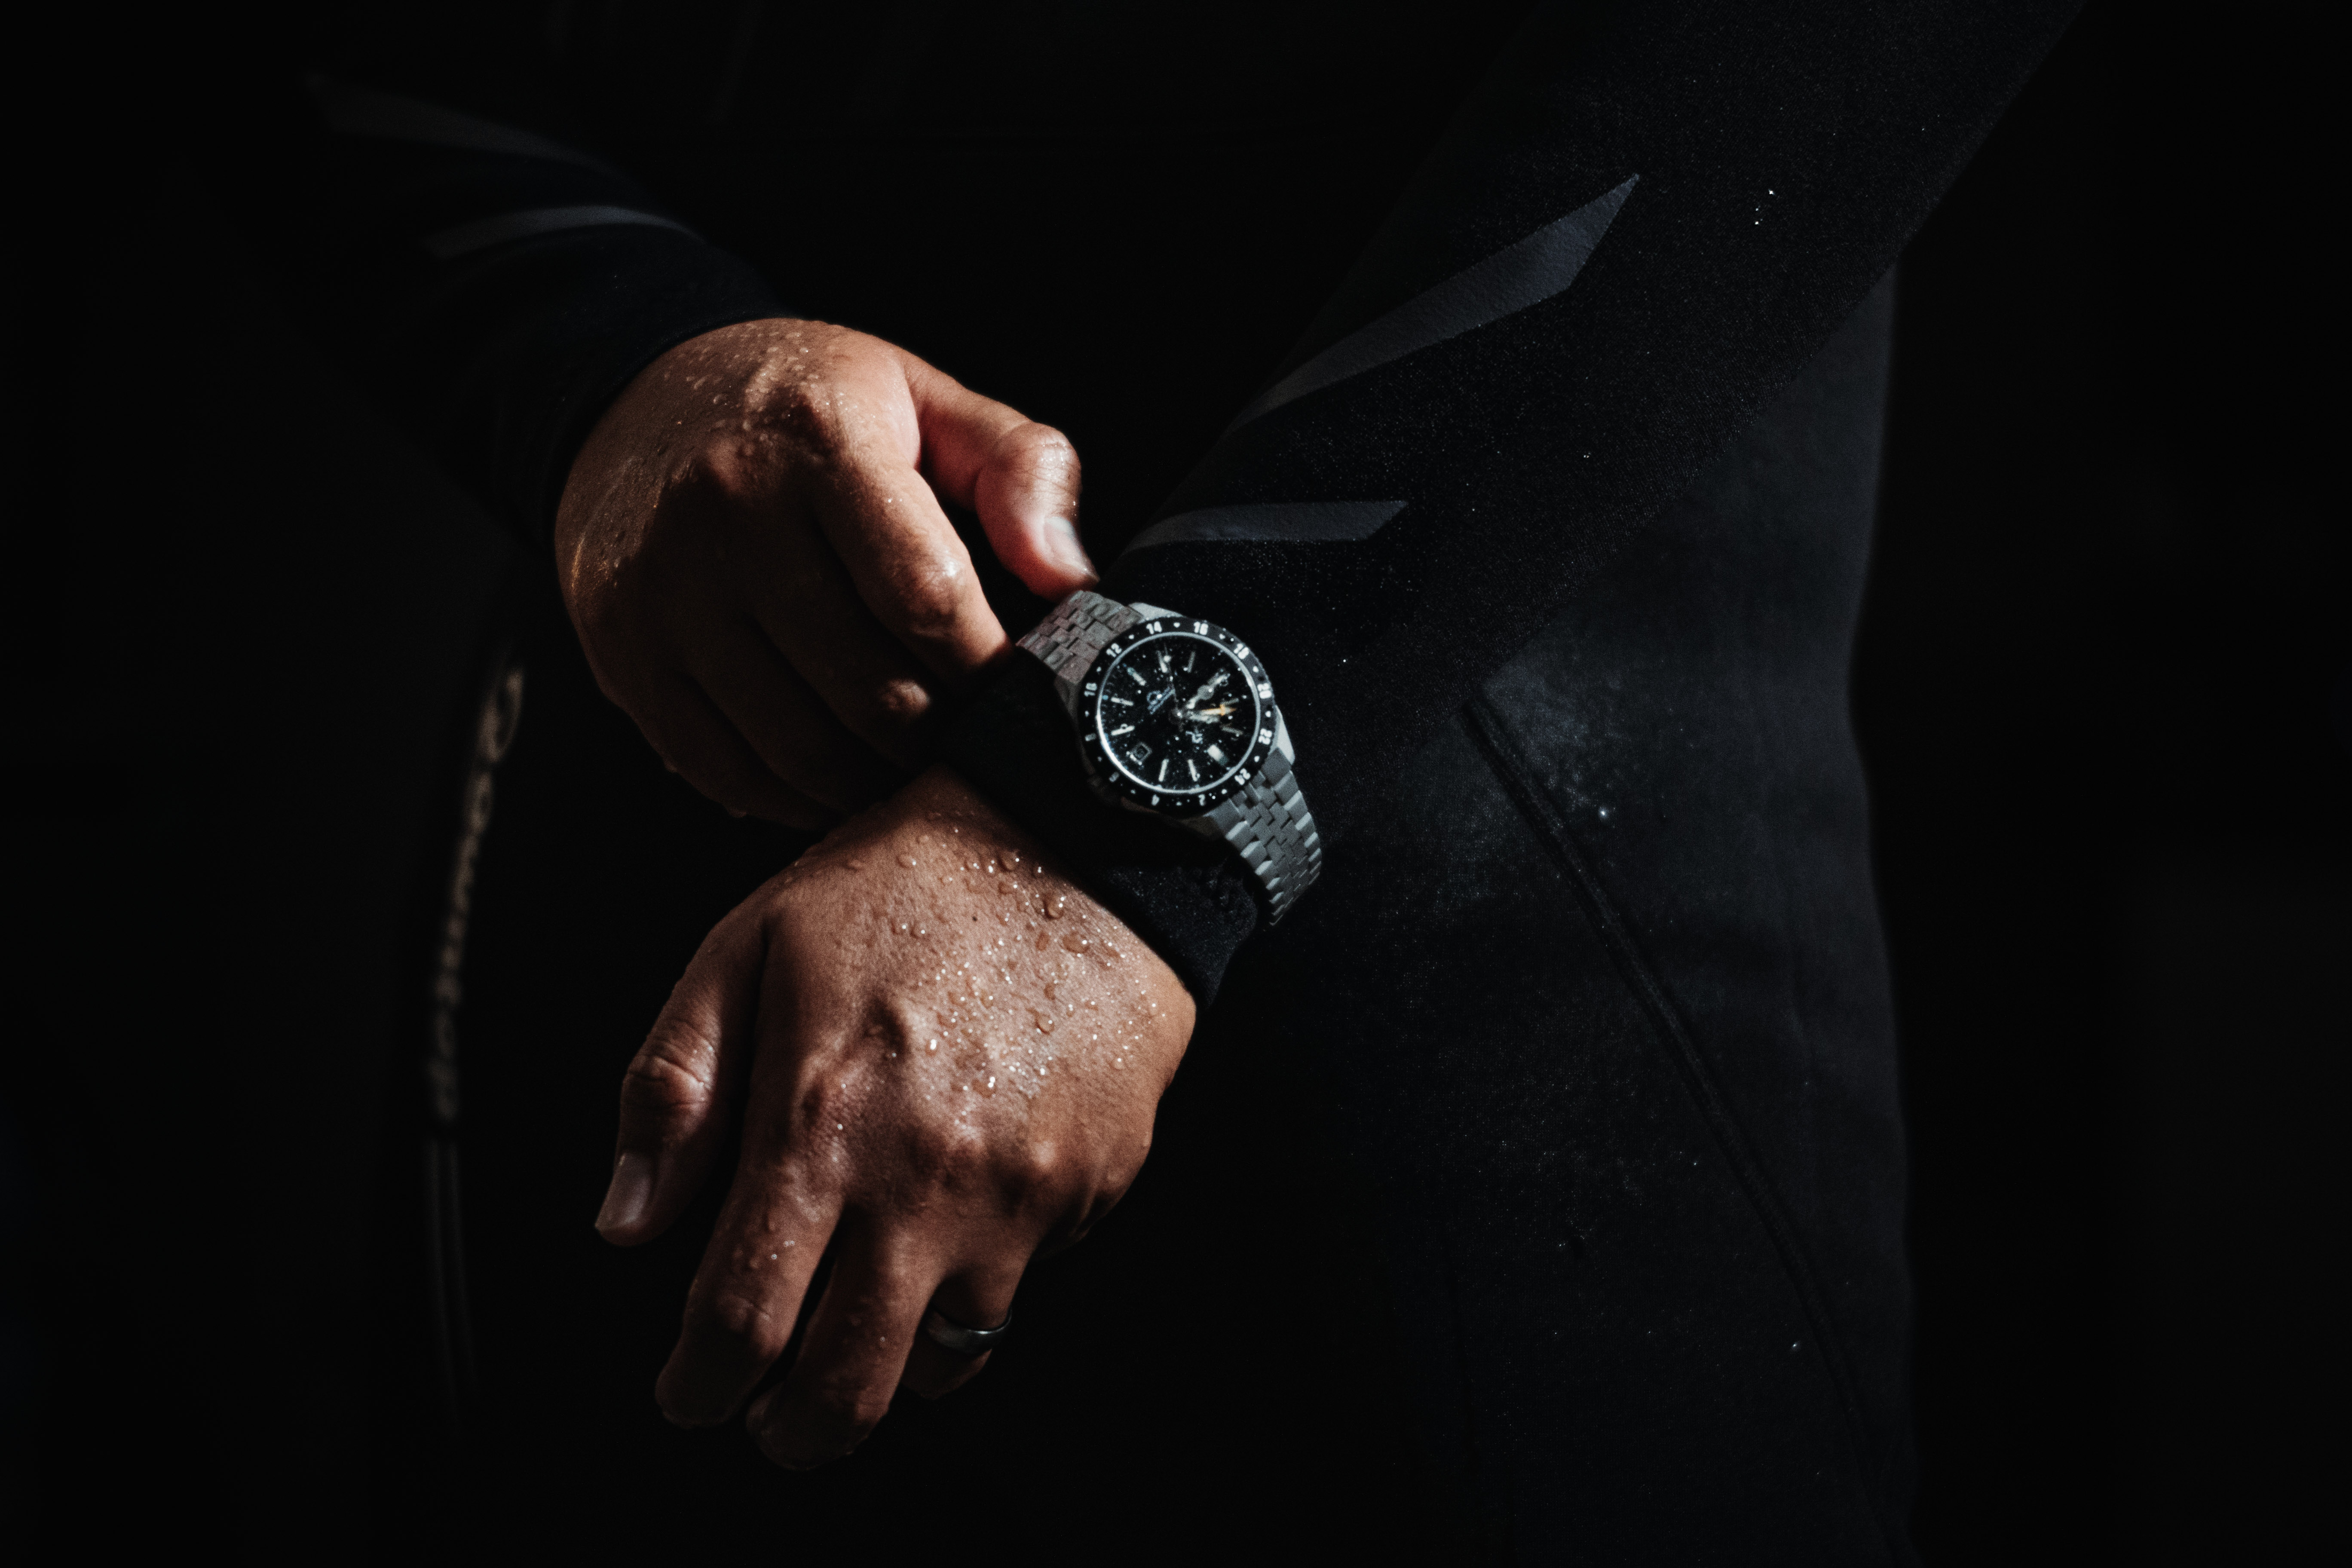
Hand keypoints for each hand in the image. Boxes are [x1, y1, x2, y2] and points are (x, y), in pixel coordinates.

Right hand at [554, 319, 1095, 827]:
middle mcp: (727, 511)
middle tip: (973, 742)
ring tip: (914, 768)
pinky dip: (795, 799)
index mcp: (818, 440)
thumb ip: (1020, 471)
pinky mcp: (624, 650)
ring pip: (800, 746)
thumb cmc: (808, 411)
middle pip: (868, 687)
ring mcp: (665, 590)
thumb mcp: (924, 399)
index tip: (1018, 687)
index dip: (986, 665)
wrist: (638, 401)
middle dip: (939, 736)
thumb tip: (1070, 580)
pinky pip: (727, 767)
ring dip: (875, 784)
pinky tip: (838, 780)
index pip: (925, 594)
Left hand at [593, 765, 1195, 1465]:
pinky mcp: (1091, 1187)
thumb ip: (672, 1089)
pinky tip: (957, 1226)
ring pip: (944, 1362)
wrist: (1079, 838)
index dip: (698, 1385)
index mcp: (820, 1123)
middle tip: (766, 1413)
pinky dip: (981, 1285)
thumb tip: (624, 1221)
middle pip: (844, 1385)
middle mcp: (923, 1179)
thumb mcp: (746, 948)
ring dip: (888, 1367)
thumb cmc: (906, 883)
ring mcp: (1019, 1194)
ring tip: (861, 1322)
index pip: (740, 1320)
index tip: (689, 1390)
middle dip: (788, 1427)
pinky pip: (1027, 1284)